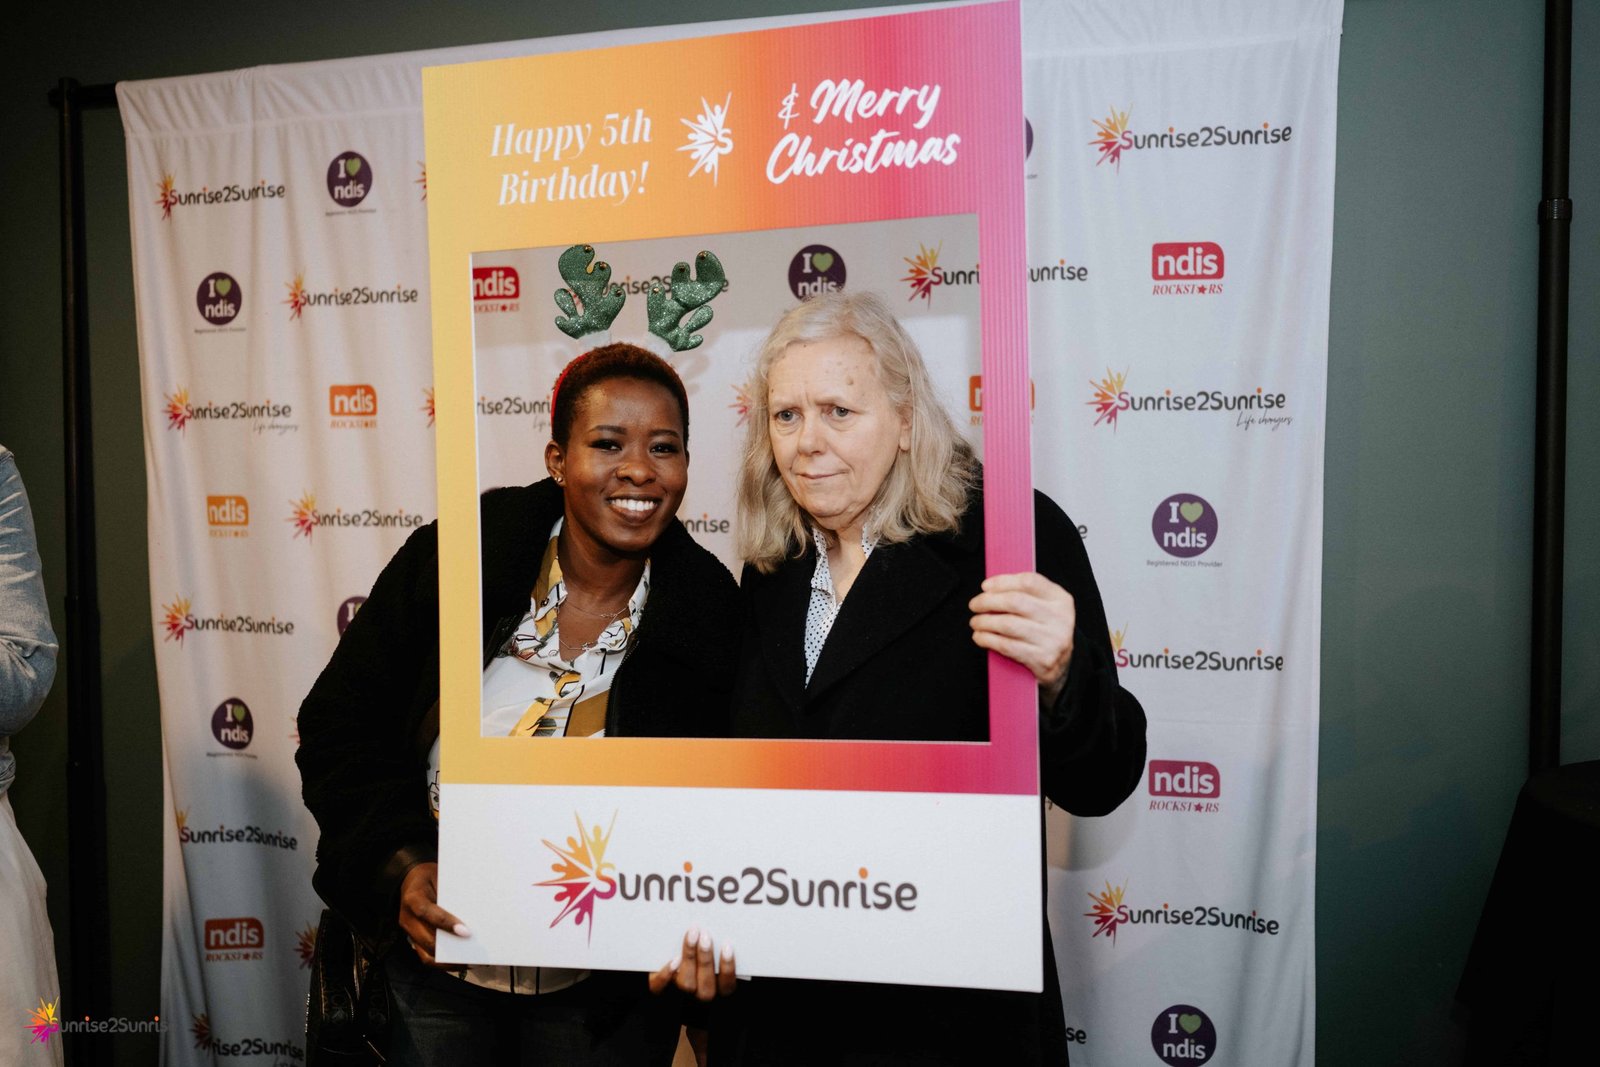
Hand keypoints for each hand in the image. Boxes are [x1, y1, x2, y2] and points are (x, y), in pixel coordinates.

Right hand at [397, 862, 469, 965]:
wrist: (411, 879)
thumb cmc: (430, 876)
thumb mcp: (440, 876)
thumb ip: (450, 893)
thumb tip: (472, 912)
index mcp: (413, 897)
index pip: (427, 912)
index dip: (446, 923)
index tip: (466, 932)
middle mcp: (407, 917)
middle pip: (427, 938)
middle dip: (449, 949)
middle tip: (472, 954)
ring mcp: (408, 931)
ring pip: (425, 952)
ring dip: (446, 961)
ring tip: (466, 962)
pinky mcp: (413, 939)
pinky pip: (425, 955)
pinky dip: (441, 962)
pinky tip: (457, 962)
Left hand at [648, 927, 735, 1000]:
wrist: (666, 961)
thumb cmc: (697, 951)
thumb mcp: (710, 950)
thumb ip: (717, 944)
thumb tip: (729, 920)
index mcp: (717, 988)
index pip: (727, 985)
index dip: (728, 968)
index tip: (727, 946)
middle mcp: (699, 993)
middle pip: (706, 988)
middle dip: (706, 960)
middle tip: (706, 936)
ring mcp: (679, 993)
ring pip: (686, 984)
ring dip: (690, 958)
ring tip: (691, 935)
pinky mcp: (659, 988)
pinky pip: (660, 987)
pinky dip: (666, 975)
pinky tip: (673, 959)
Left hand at [968, 572, 1075, 702]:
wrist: (1061, 666)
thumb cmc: (1045, 632)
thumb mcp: (1045, 608)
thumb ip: (1024, 593)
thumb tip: (990, 587)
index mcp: (1060, 600)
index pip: (1029, 582)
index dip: (1003, 582)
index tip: (985, 586)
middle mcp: (1059, 618)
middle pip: (1015, 601)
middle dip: (988, 601)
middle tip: (975, 605)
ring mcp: (1052, 640)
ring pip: (1008, 624)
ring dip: (984, 621)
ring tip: (975, 622)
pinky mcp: (1041, 659)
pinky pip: (1007, 646)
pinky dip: (988, 639)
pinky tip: (980, 636)